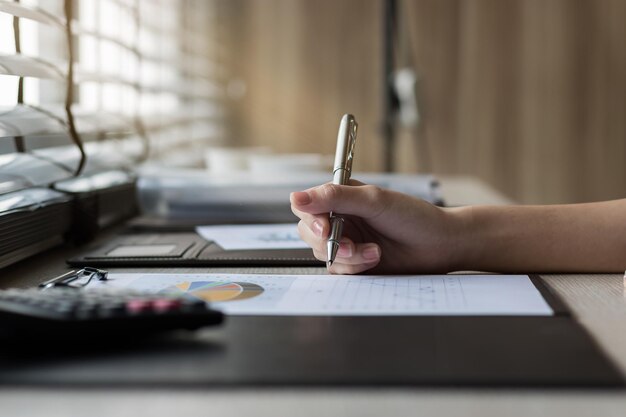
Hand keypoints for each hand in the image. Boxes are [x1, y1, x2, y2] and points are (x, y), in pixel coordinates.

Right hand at [290, 180, 464, 273]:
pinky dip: (354, 269)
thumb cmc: (413, 217)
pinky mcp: (354, 263)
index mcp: (341, 198)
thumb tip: (296, 197)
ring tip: (374, 252)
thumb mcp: (374, 201)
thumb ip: (334, 197)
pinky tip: (374, 260)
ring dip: (348, 257)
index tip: (325, 228)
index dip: (311, 219)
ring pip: (324, 254)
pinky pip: (338, 271)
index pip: (307, 206)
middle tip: (351, 245)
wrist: (439, 246)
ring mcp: (346, 242)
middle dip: (331, 243)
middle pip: (310, 233)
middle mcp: (340, 219)